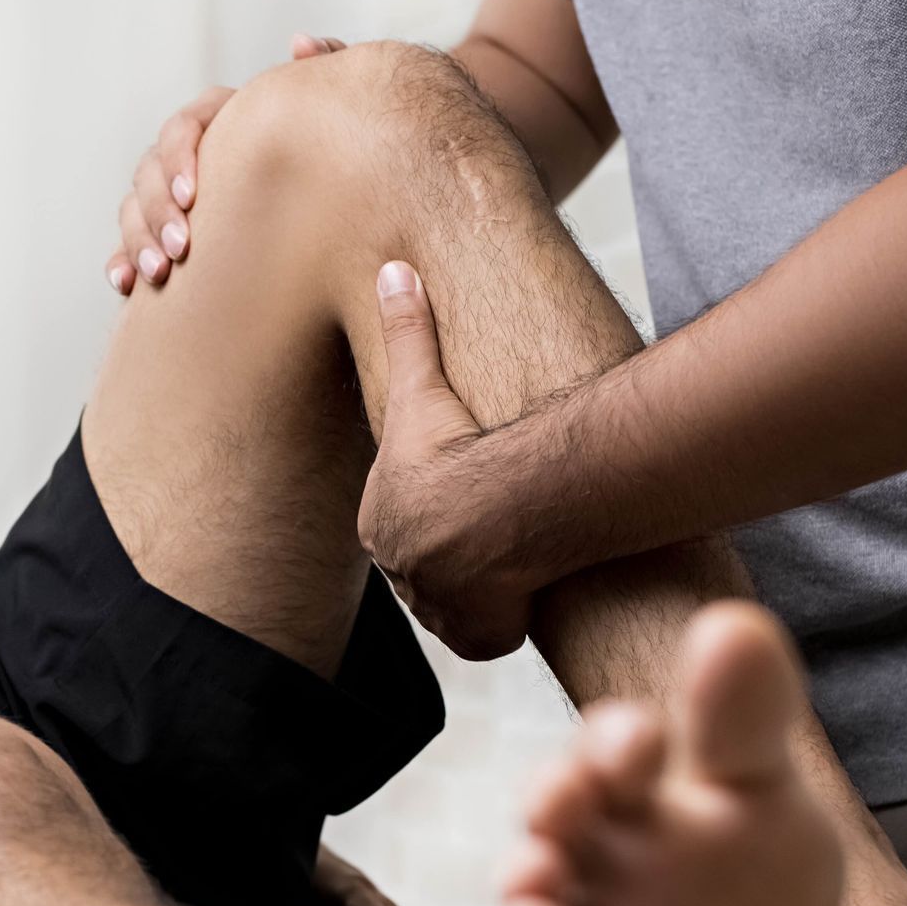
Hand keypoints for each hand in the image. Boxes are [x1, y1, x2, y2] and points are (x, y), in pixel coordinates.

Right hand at [106, 33, 347, 293]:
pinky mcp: (165, 239)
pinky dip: (121, 263)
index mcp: (223, 124)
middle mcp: (191, 158)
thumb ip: (328, 72)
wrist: (340, 226)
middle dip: (158, 209)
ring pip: (134, 209)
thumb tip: (301, 44)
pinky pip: (129, 248)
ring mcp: (172, 200)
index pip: (185, 126)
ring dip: (138, 238)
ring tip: (159, 272)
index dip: (179, 155)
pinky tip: (124, 283)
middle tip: (183, 248)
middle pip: (151, 169)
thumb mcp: (336, 116)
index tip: (193, 194)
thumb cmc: (337, 161)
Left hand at [357, 260, 537, 658]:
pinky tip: (525, 593)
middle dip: (458, 550)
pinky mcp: (473, 637)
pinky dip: (505, 618)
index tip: (467, 491)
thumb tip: (393, 268)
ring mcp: (435, 608)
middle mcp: (400, 570)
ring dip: (483, 586)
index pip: (405, 516)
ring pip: (458, 598)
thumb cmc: (458, 446)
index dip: (439, 503)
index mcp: (382, 520)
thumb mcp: (421, 384)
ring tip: (514, 559)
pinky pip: (487, 632)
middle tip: (496, 528)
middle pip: (430, 561)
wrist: (500, 510)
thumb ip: (407, 329)